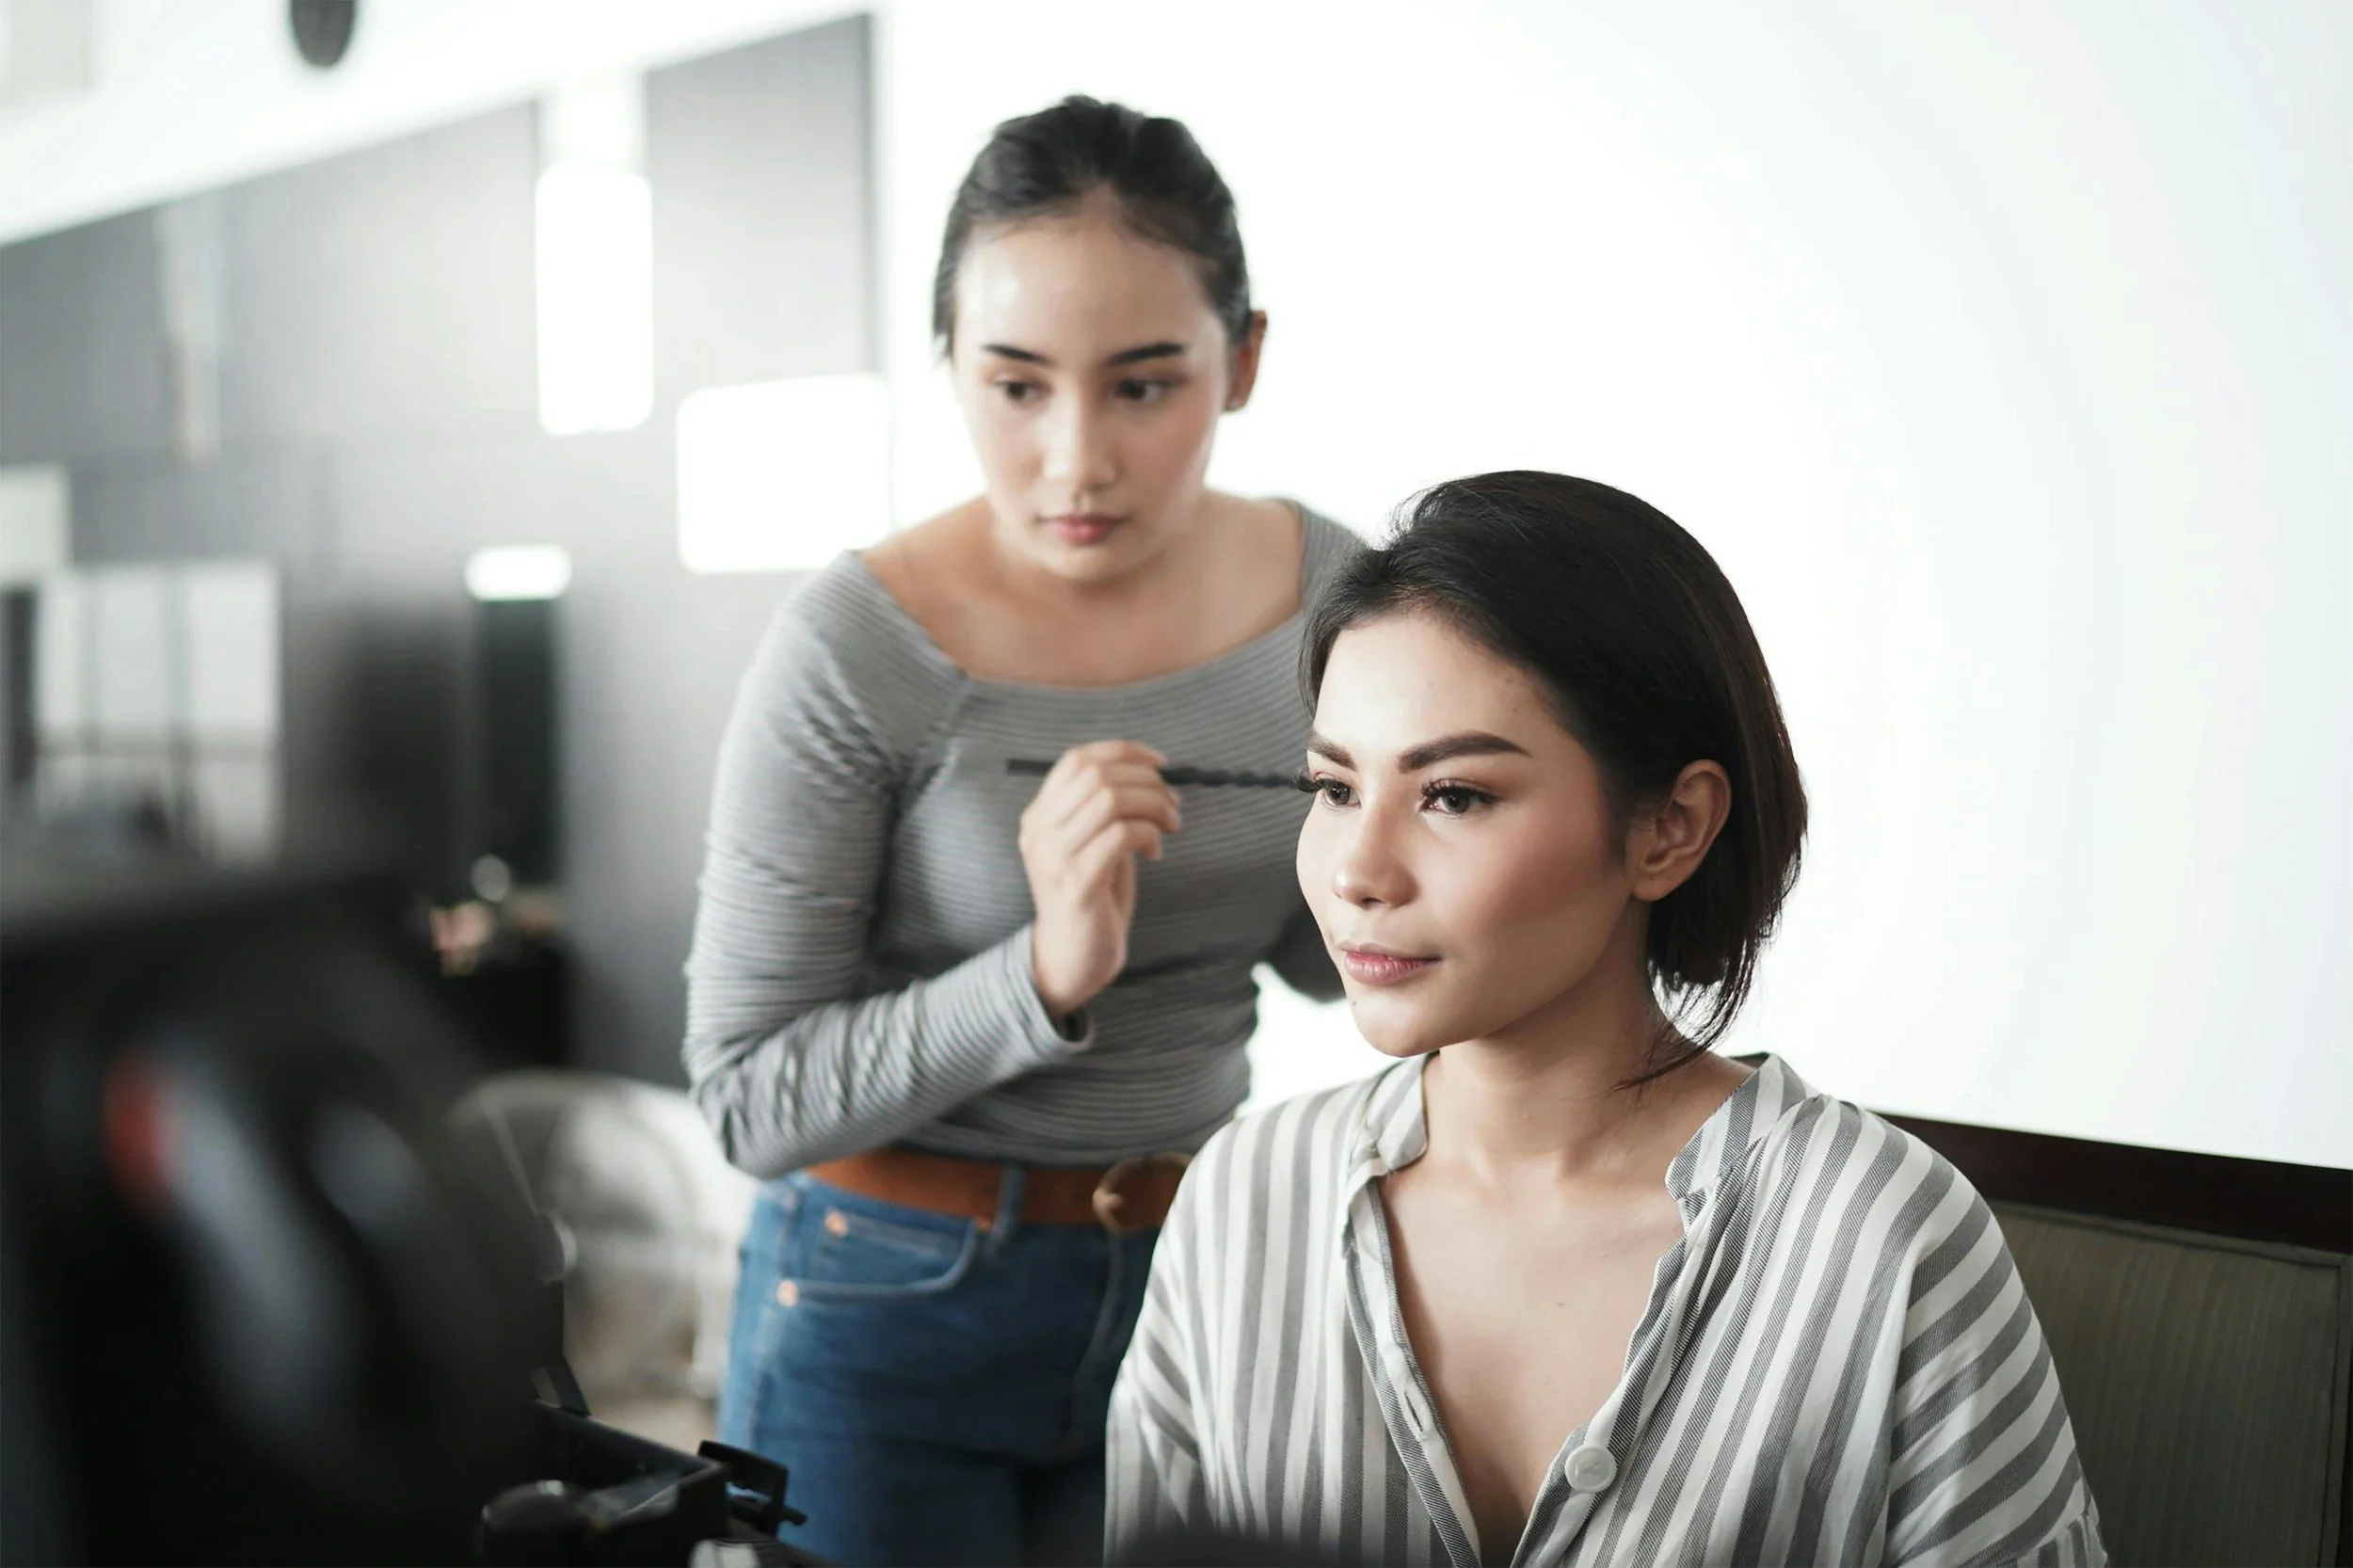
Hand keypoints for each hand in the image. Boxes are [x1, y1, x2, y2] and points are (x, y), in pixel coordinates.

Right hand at [1018, 740, 1181, 1024]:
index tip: (1158, 762)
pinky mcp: (1077, 882)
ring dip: (1153, 805)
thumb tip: (1151, 774)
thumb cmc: (1091, 897)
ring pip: (1110, 800)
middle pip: (1096, 775)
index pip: (1076, 760)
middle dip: (1145, 780)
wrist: (1073, 958)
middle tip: (1172, 801)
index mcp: (1039, 816)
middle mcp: (1039, 831)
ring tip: (1170, 824)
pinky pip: (1121, 834)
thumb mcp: (1091, 843)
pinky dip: (1148, 834)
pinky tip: (1155, 852)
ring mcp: (1054, 856)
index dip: (1122, 752)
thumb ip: (1105, 810)